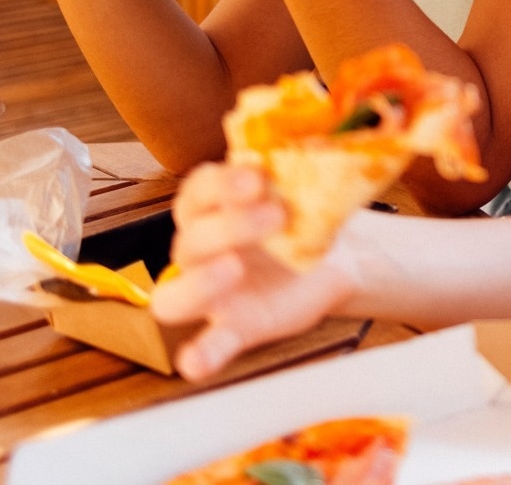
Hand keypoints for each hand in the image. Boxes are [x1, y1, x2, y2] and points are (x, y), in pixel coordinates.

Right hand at [152, 163, 356, 380]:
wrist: (337, 257)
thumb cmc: (305, 215)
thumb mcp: (303, 189)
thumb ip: (299, 173)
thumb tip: (323, 145)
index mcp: (210, 208)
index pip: (196, 192)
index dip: (220, 183)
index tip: (257, 176)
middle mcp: (199, 249)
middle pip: (189, 240)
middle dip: (228, 226)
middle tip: (275, 216)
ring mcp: (211, 293)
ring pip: (173, 295)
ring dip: (200, 282)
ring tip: (235, 267)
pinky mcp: (234, 327)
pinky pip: (207, 346)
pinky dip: (200, 356)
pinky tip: (196, 364)